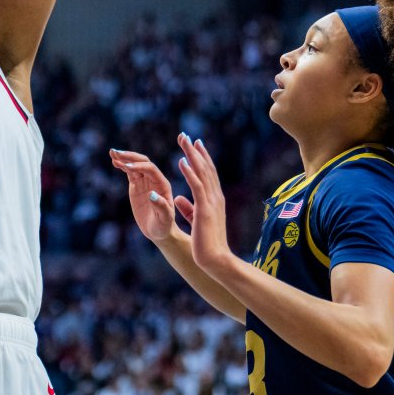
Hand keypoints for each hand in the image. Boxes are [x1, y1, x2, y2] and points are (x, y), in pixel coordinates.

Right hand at [109, 149, 194, 242]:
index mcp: (162, 184)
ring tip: (112, 152)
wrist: (159, 231)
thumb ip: (161, 206)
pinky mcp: (136, 186)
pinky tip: (114, 161)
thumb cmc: (164, 225)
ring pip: (135, 165)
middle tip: (116, 153)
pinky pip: (129, 172)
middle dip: (130, 157)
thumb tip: (152, 194)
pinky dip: (122, 165)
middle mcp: (154, 180)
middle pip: (143, 162)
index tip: (127, 167)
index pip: (151, 169)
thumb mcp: (164, 218)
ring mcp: (145, 182)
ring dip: (124, 158)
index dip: (139, 166)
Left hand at [175, 133, 235, 275]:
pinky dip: (190, 172)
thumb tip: (178, 199)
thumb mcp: (196, 221)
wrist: (215, 259)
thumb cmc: (206, 243)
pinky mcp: (205, 209)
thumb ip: (188, 208)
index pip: (208, 174)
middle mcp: (216, 197)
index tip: (195, 144)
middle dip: (196, 151)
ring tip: (183, 141)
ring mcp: (212, 202)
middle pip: (206, 168)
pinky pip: (197, 186)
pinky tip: (182, 161)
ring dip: (192, 155)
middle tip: (187, 135)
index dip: (202, 158)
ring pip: (202, 173)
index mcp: (214, 200)